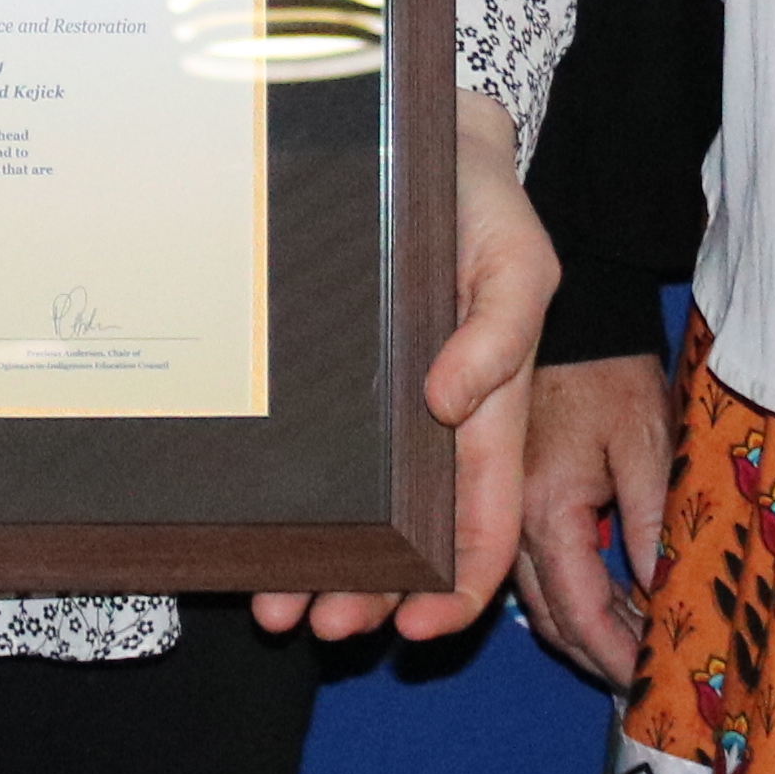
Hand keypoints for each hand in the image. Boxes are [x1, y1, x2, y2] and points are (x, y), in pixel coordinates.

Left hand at [257, 94, 553, 643]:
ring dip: (320, 569)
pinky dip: (292, 507)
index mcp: (488, 415)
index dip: (460, 586)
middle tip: (316, 627)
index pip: (484, 524)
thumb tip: (451, 401)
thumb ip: (502, 329)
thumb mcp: (519, 260)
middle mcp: (432, 428)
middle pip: (407, 540)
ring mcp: (382, 411)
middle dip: (370, 594)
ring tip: (273, 609)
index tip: (419, 629)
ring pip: (357, 516)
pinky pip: (317, 461)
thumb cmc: (484, 208)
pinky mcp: (336, 385)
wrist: (426, 145)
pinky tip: (255, 532)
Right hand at [515, 341, 676, 686]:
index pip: (580, 613)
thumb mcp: (646, 445)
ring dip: (583, 630)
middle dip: (598, 657)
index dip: (616, 657)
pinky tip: (607, 600)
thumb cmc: (610, 373)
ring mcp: (501, 507)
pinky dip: (570, 595)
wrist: (568, 315)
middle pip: (550, 618)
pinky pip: (532, 567)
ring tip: (633, 651)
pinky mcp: (508, 495)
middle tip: (647, 681)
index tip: (651, 685)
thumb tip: (660, 597)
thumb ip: (650, 525)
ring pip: (536, 598)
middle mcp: (510, 518)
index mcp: (544, 509)